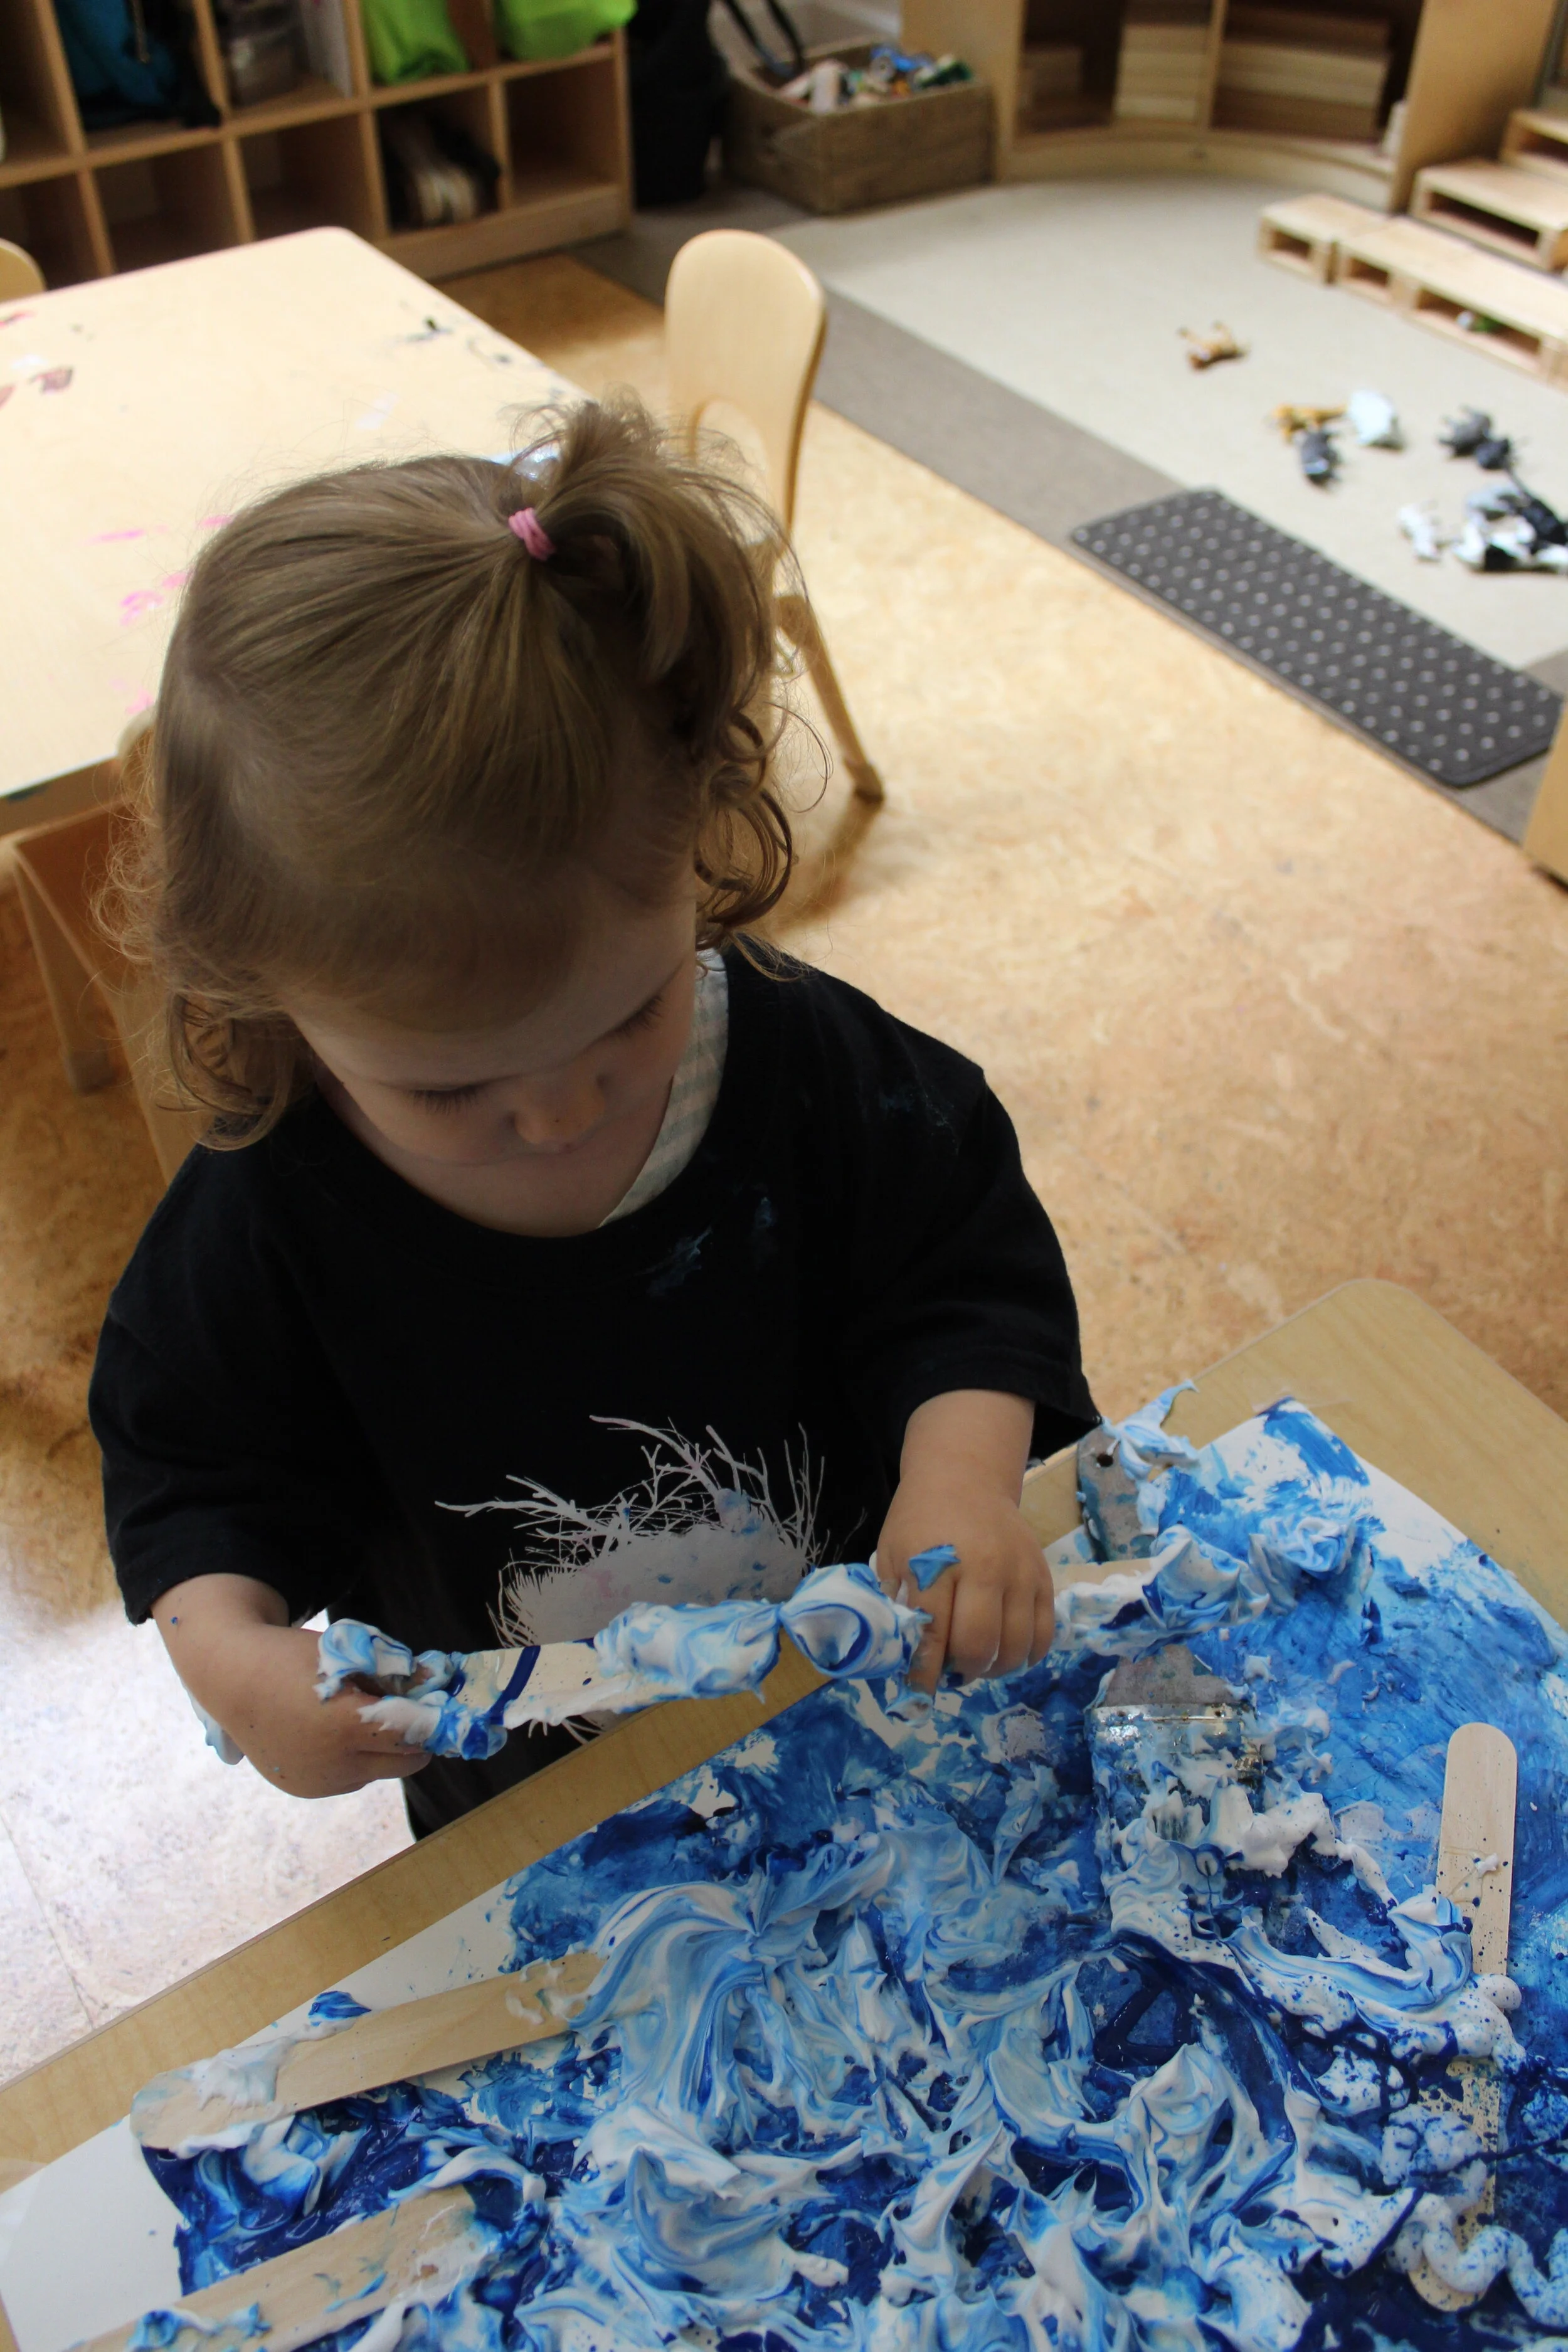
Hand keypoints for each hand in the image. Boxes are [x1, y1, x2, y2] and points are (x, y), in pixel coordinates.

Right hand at [153, 1574, 430, 1797]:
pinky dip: (354, 1760)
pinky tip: (332, 1734)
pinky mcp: (304, 1788)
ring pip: (377, 1772)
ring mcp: (318, 1782)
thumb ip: (392, 1676)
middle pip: (404, 1763)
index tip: (436, 1707)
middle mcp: (334, 1764)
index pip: (413, 1736)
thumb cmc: (294, 1658)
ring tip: (361, 1719)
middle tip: (410, 1715)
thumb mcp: (349, 1657)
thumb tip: (433, 1687)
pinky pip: (348, 1779)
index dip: (429, 1720)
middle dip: (413, 1740)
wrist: (232, 1679)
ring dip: (382, 1752)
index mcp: (346, 1726)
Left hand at [875, 1390, 1052, 1694]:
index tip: (919, 1693)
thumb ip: (896, 1604)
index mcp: (938, 1564)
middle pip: (979, 1645)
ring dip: (994, 1668)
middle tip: (950, 1672)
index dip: (925, 1672)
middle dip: (961, 1671)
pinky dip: (1027, 1655)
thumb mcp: (892, 1555)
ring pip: (1016, 1645)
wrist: (965, 1478)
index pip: (933, 1633)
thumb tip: (902, 1658)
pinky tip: (1007, 1654)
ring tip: (977, 1664)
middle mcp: (984, 1568)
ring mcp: (1019, 1573)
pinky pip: (1044, 1632)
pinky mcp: (1042, 1576)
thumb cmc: (920, 1520)